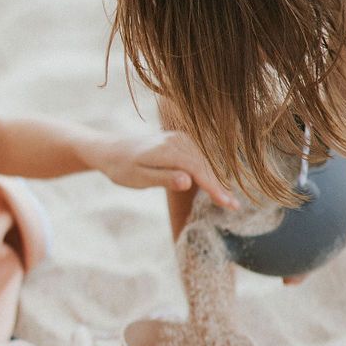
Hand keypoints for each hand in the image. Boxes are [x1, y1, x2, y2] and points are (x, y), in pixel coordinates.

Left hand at [91, 131, 239, 210]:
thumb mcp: (138, 178)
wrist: (110, 150)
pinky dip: (208, 171)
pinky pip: (198, 157)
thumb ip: (164, 178)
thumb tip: (188, 181)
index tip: (228, 204)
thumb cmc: (121, 168)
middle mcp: (177, 140)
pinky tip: (214, 184)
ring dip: (217, 179)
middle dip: (220, 186)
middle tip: (235, 207)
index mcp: (168, 150)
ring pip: (204, 161)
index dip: (214, 188)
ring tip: (228, 200)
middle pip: (205, 165)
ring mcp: (179, 138)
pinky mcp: (179, 140)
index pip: (198, 170)